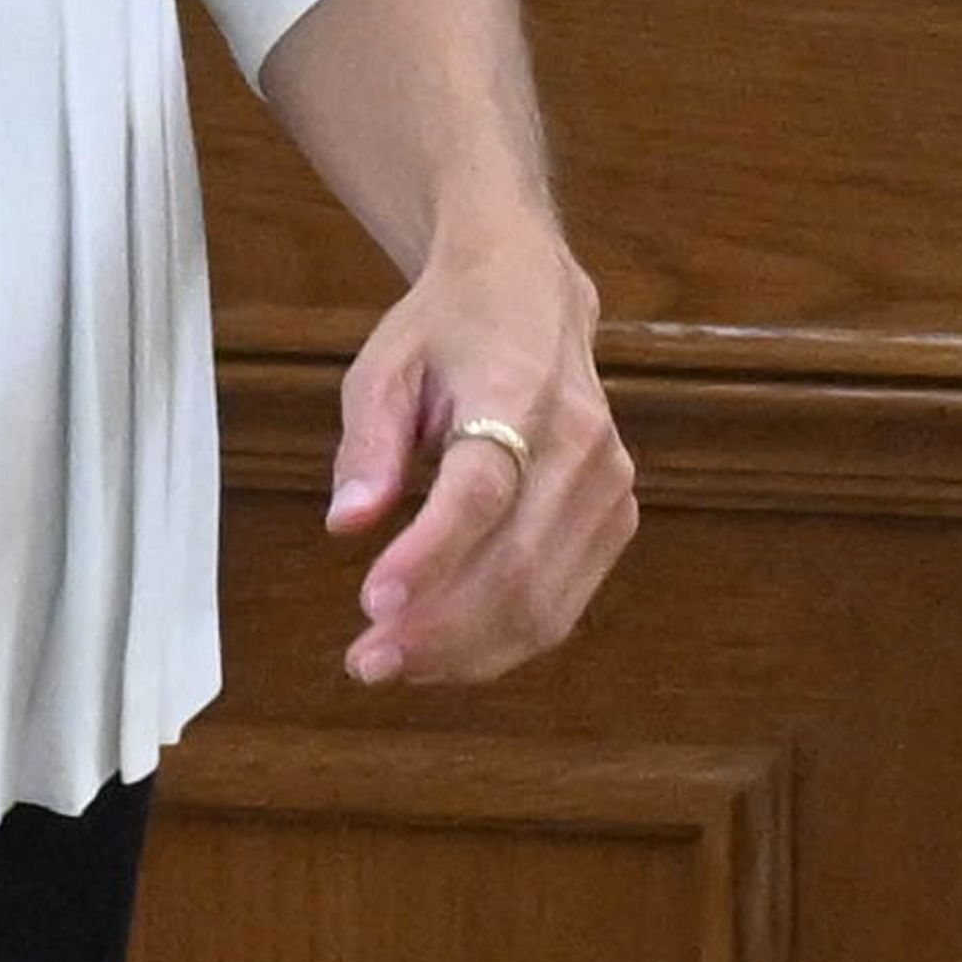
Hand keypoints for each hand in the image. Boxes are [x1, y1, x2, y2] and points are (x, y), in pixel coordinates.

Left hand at [325, 229, 638, 689]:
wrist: (535, 296)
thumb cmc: (449, 332)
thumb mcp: (384, 364)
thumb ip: (366, 445)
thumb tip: (345, 525)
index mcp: (519, 391)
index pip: (481, 490)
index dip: (429, 555)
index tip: (372, 606)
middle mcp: (580, 442)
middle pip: (516, 562)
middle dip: (438, 628)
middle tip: (366, 662)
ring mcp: (609, 485)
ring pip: (544, 600)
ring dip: (466, 650)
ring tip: (394, 665)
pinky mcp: (616, 518)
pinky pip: (562, 604)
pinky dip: (501, 642)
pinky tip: (444, 652)